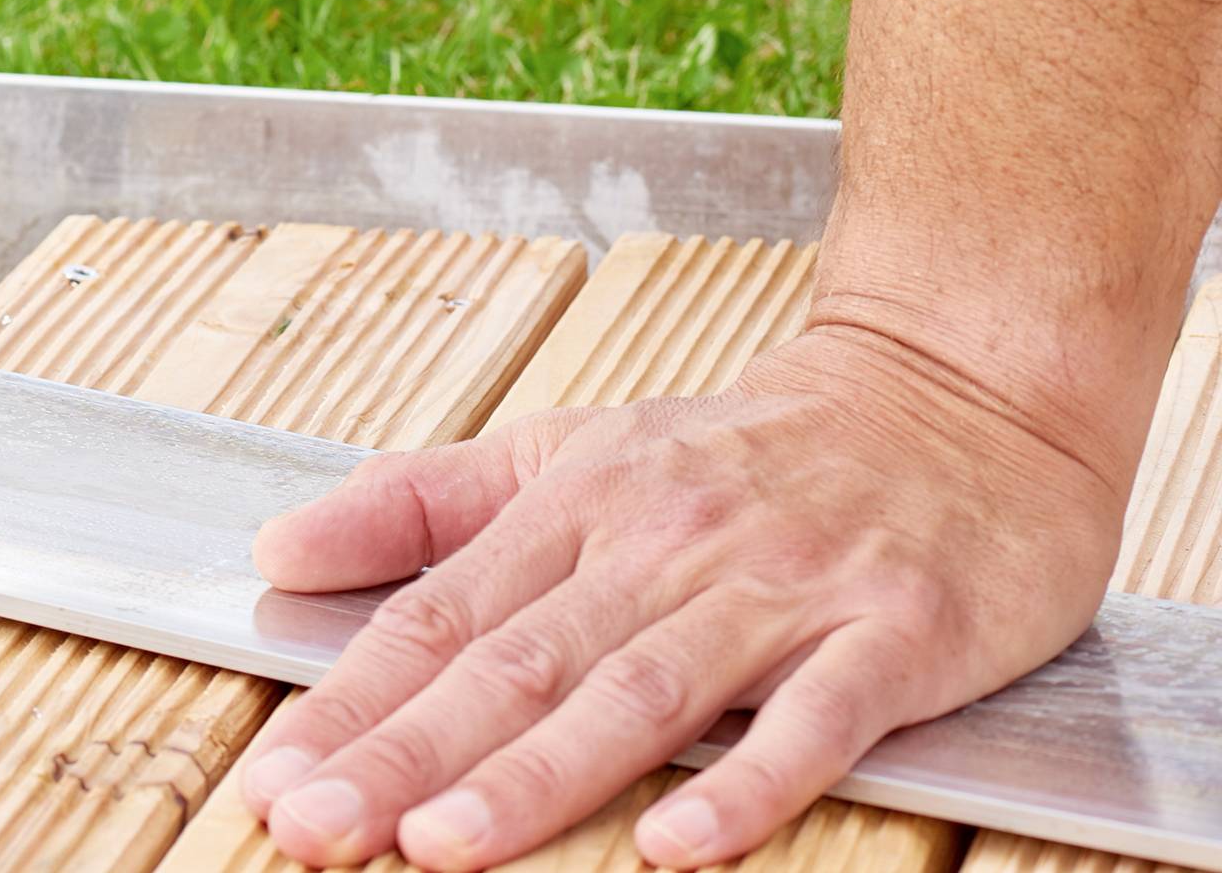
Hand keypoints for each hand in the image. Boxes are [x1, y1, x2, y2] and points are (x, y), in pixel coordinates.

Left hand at [237, 325, 1134, 868]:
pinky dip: (745, 782)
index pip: (436, 618)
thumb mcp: (564, 452)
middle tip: (313, 828)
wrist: (955, 399)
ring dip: (536, 776)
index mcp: (572, 504)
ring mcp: (777, 590)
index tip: (272, 779)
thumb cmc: (745, 450)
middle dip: (405, 756)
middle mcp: (661, 543)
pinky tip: (678, 845)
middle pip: (513, 664)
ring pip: (637, 693)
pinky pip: (812, 720)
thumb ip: (419, 505)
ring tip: (444, 845)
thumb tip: (279, 548)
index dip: (348, 706)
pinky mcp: (891, 634)